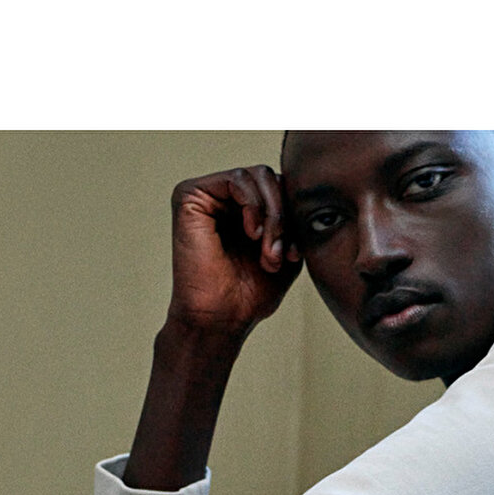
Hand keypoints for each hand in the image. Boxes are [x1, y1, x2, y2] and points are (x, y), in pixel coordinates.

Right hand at [166, 165, 301, 337]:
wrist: (220, 319)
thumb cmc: (250, 294)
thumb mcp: (286, 251)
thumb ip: (293, 219)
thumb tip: (303, 191)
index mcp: (244, 209)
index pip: (281, 188)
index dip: (294, 215)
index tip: (295, 254)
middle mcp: (223, 197)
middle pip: (271, 178)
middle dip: (284, 216)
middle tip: (281, 254)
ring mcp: (207, 194)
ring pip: (258, 176)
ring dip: (273, 215)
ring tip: (268, 252)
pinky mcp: (190, 195)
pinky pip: (237, 178)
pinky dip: (254, 205)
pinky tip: (252, 234)